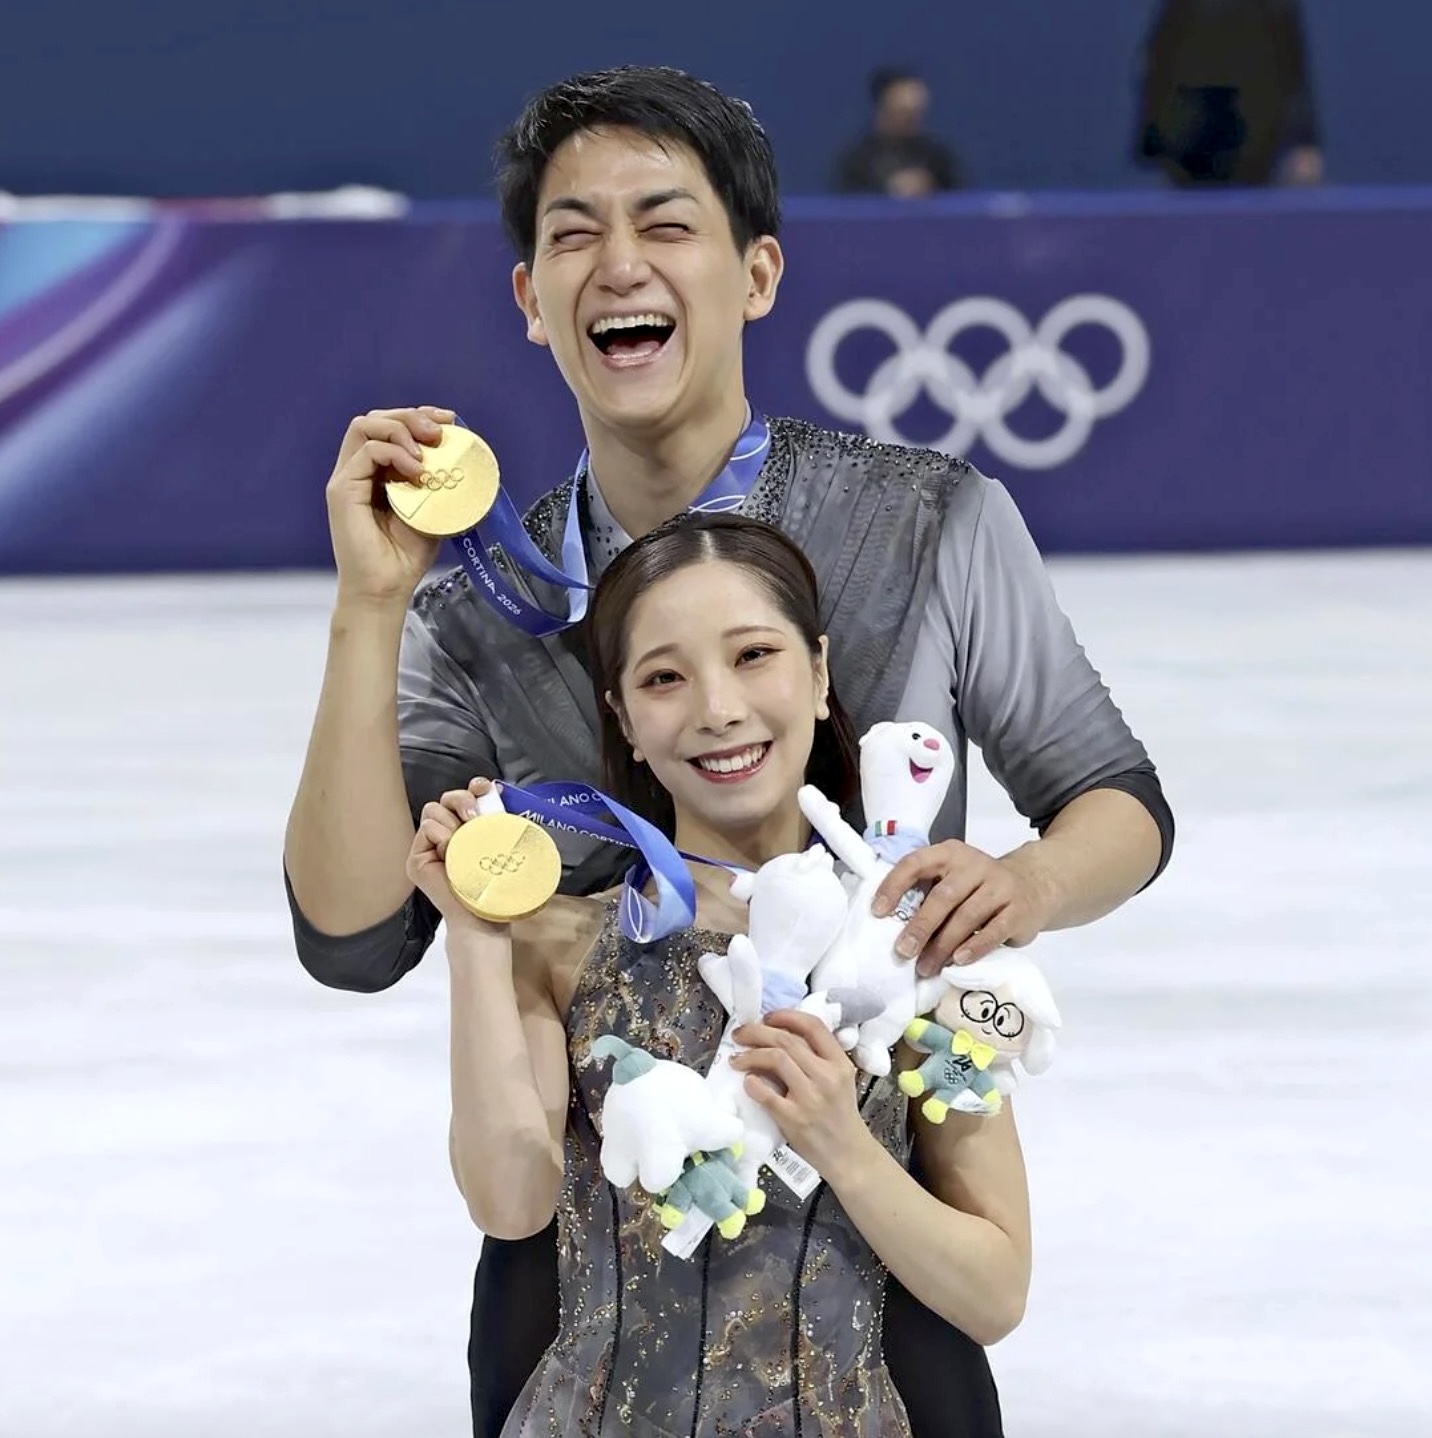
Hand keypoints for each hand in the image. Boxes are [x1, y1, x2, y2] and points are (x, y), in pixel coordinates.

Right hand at [325, 405, 455, 606]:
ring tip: (426, 453)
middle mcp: (358, 470)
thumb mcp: (433, 510)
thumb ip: (439, 483)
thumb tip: (465, 460)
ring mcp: (347, 479)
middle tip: (439, 433)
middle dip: (411, 416)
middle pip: (376, 418)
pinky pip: (366, 452)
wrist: (385, 590)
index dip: (419, 416)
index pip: (391, 426)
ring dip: (401, 429)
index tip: (450, 421)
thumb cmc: (406, 556)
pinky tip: (417, 472)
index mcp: (378, 472)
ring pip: (365, 426)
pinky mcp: (342, 490)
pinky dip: (394, 453)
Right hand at [404, 776, 505, 932]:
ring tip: (462, 844)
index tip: (485, 788)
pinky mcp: (417, 858)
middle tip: (474, 817)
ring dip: (452, 823)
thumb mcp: (499, 844)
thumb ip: (495, 819)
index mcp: (469, 830)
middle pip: (447, 797)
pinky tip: (450, 853)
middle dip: (462, 799)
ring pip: (434, 810)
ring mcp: (430, 846)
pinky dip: (441, 836)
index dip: (475, 787)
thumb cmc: (494, 885)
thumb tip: (497, 790)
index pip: (467, 796)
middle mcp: (447, 835)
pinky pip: (426, 828)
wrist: (482, 917)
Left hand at [728, 1011, 873, 1180]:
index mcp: (839, 1063)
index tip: (767, 1017)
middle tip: (740, 1034)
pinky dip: (752, 1084)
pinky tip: (747, 1082)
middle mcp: (827, 1076)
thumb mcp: (840, 1080)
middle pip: (786, 1040)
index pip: (813, 1026)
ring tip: (737, 1058)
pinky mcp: (794, 1119)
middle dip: (757, 1031)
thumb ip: (817, 1058)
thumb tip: (779, 1036)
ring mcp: (810, 1097)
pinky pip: (766, 1093)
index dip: (786, 1016)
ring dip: (750, 1055)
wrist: (847, 1154)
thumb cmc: (839, 1114)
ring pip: (775, 1059)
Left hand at [871, 841, 1049, 976]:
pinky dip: (974, 947)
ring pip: (966, 917)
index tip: (877, 911)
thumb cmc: (980, 886)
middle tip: (903, 951)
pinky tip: (958, 961)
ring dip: (943, 945)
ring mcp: (999, 887)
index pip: (916, 863)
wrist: (1036, 883)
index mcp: (950, 854)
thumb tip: (894, 926)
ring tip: (926, 967)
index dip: (894, 885)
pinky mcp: (1018, 911)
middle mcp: (975, 866)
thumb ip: (929, 891)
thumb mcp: (954, 876)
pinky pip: (994, 931)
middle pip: (943, 896)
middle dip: (920, 926)